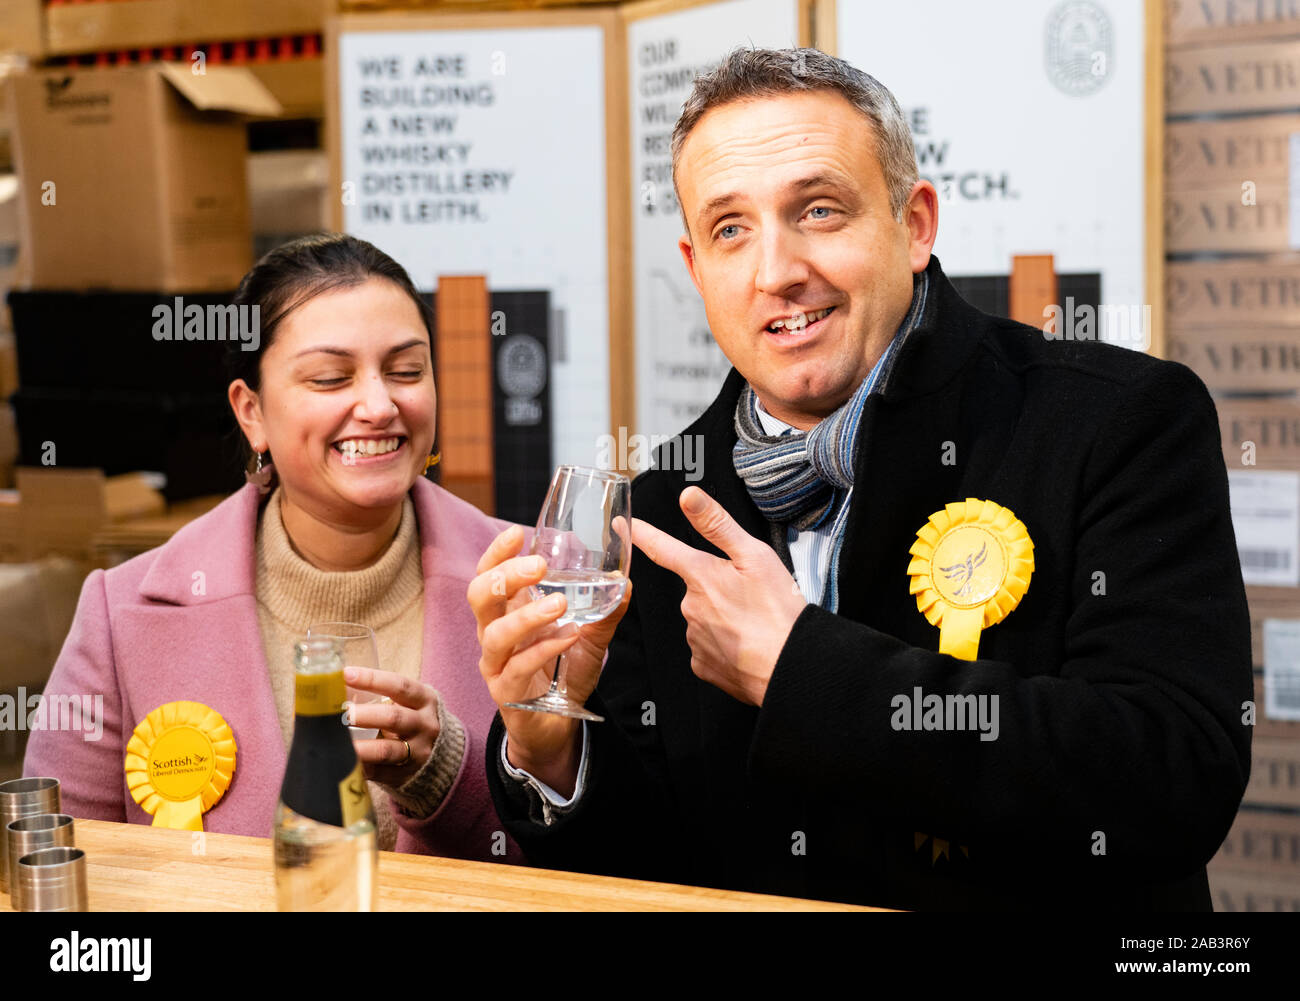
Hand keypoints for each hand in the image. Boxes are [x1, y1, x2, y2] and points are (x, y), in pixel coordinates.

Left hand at [344, 667, 440, 788]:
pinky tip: (345, 763)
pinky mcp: (407, 775)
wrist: (442, 754)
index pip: (399, 686)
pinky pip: (380, 773)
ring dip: (361, 748)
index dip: (372, 679)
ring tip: (338, 745)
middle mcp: (425, 725)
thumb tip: (336, 688)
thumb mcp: (409, 703)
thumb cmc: (413, 719)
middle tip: (341, 713)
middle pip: (393, 718)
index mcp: (424, 700)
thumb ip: (382, 697)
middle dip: (364, 715)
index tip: (347, 675)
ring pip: (386, 750)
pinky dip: (361, 768)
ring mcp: (418, 752)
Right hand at [467, 524, 631, 795]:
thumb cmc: (564, 674)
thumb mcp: (589, 639)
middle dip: (505, 576)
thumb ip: (604, 613)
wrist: (556, 725)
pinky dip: (545, 648)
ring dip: (527, 615)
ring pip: (495, 633)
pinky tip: (568, 636)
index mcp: (507, 613)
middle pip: (480, 596)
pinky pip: (519, 667)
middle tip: (539, 566)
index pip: (488, 575)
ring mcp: (496, 664)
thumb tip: (625, 583)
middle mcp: (493, 634)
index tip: (518, 533)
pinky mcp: (505, 691)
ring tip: (559, 603)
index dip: (497, 553)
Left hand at [632, 486, 805, 705]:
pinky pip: (707, 647)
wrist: (791, 666)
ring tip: (753, 623)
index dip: (642, 534)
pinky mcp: (702, 665)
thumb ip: (718, 525)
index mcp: (702, 575)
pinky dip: (724, 643)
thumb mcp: (755, 556)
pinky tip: (744, 643)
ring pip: (703, 618)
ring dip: (723, 618)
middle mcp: (690, 606)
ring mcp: (694, 637)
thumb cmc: (778, 611)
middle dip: (718, 590)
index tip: (622, 525)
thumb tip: (688, 497)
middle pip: (696, 588)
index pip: (662, 548)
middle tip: (750, 599)